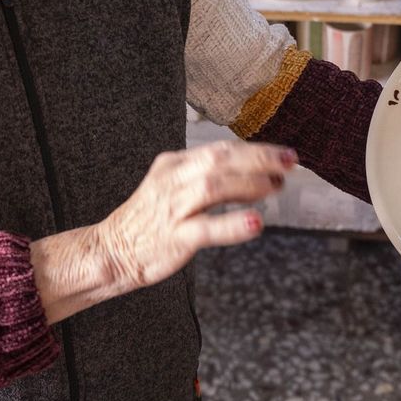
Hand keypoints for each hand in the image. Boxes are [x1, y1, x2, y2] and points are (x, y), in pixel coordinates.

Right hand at [96, 141, 295, 292]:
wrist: (111, 251)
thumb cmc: (149, 222)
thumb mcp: (175, 187)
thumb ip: (208, 178)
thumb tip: (255, 173)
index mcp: (174, 164)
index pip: (220, 149)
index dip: (256, 149)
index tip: (284, 153)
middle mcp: (173, 180)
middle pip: (220, 159)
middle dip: (259, 158)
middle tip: (289, 162)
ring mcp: (172, 208)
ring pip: (214, 186)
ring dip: (250, 184)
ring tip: (275, 186)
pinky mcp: (173, 236)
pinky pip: (206, 228)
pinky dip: (232, 224)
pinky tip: (255, 223)